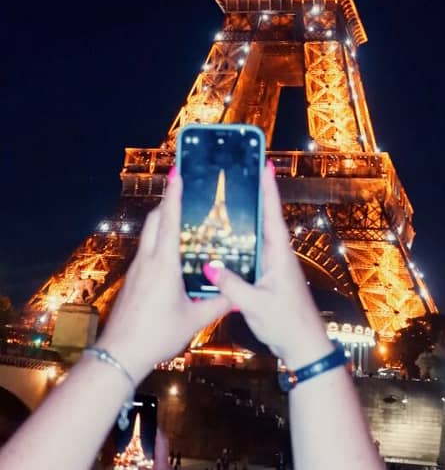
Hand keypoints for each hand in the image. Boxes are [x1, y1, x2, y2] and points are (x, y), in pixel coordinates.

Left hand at [98, 170, 230, 382]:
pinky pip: (146, 250)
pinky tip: (169, 251)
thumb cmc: (156, 336)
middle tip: (183, 190)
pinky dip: (157, 240)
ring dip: (161, 220)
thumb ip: (218, 303)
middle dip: (167, 202)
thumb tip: (240, 295)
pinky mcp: (132, 279)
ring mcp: (137, 269)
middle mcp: (147, 260)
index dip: (174, 195)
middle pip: (154, 221)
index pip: (169, 221)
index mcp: (163, 264)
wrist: (119, 355)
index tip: (177, 172)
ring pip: (148, 234)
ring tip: (178, 216)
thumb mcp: (193, 320)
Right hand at [203, 161, 332, 368]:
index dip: (267, 189)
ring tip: (224, 202)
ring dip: (243, 220)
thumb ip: (232, 286)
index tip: (264, 164)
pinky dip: (239, 244)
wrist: (303, 345)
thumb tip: (209, 265)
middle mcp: (277, 254)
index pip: (272, 214)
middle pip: (262, 218)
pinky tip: (223, 242)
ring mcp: (272, 265)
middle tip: (238, 175)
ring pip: (255, 236)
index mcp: (279, 254)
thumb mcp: (256, 304)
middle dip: (252, 196)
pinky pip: (251, 253)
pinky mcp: (267, 277)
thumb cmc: (287, 324)